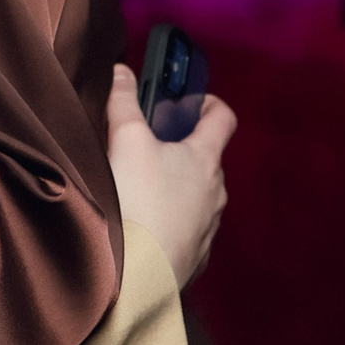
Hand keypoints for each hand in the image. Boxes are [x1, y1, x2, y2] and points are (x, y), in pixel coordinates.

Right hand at [105, 63, 235, 291]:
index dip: (207, 104)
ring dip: (176, 189)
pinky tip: (142, 227)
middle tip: (147, 148)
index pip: (223, 118)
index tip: (188, 103)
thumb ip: (123, 102)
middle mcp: (216, 192)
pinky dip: (171, 223)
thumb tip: (121, 71)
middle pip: (206, 160)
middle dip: (181, 150)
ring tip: (139, 192)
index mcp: (204, 158)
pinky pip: (188, 231)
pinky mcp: (196, 256)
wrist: (139, 273)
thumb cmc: (138, 200)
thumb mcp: (125, 141)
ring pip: (197, 197)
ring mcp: (209, 227)